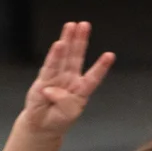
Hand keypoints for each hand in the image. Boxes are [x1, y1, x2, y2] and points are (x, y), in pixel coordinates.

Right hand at [19, 21, 115, 137]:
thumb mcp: (69, 113)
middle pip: (77, 57)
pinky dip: (54, 56)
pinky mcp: (43, 79)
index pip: (93, 76)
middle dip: (81, 41)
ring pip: (63, 57)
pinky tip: (58, 44)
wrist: (41, 126)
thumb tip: (50, 89)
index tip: (110, 55)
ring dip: (68, 40)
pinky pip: (49, 66)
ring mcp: (57, 77)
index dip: (101, 66)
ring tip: (71, 26)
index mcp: (81, 89)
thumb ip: (64, 101)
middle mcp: (70, 79)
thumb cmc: (58, 119)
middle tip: (85, 25)